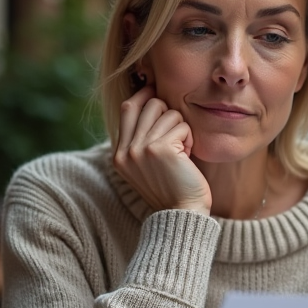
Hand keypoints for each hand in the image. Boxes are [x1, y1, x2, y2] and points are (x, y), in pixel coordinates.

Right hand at [113, 86, 211, 214]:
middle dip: (169, 115)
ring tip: (181, 151)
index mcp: (119, 154)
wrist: (182, 214)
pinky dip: (189, 139)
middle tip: (176, 138)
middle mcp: (126, 150)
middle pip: (150, 104)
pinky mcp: (160, 149)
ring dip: (181, 129)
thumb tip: (149, 99)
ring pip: (169, 113)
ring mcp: (141, 149)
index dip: (145, 95)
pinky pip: (182, 126)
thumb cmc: (171, 188)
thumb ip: (140, 139)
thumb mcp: (146, 165)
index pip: (128, 108)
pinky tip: (187, 157)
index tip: (158, 92)